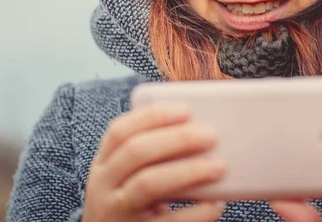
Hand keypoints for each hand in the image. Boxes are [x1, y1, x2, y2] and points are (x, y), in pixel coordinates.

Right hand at [82, 102, 226, 221]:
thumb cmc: (135, 204)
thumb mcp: (130, 178)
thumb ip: (154, 157)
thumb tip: (202, 133)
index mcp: (103, 164)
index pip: (120, 131)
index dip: (152, 117)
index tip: (185, 110)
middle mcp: (102, 186)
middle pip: (136, 152)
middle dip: (177, 139)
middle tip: (211, 135)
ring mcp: (115, 212)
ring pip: (148, 184)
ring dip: (188, 171)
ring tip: (219, 166)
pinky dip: (196, 212)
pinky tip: (216, 204)